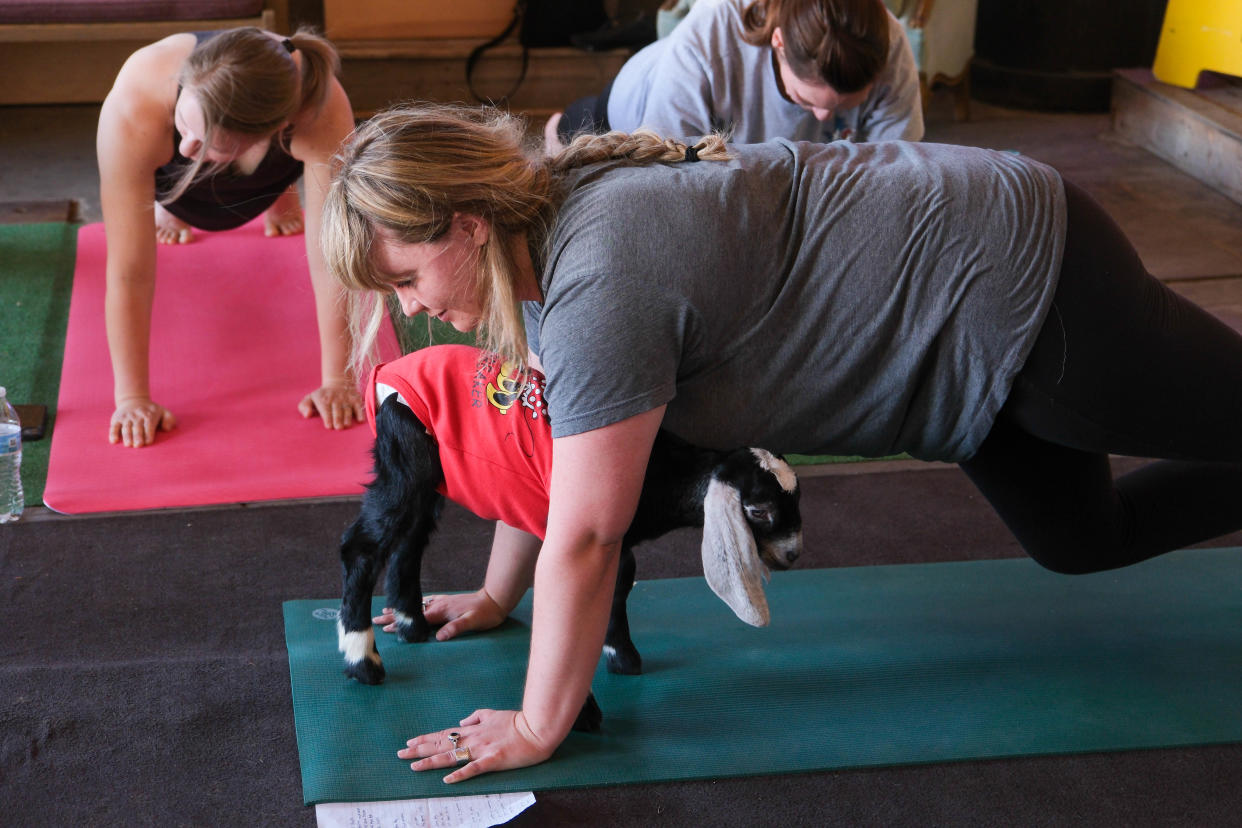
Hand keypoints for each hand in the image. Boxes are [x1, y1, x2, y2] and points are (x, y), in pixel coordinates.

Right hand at [110, 397, 177, 446]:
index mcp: (149, 415)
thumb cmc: (151, 411)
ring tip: (128, 444)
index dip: (148, 433)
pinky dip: (113, 433)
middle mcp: (136, 416)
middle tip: (138, 445)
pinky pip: (114, 426)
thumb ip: (170, 419)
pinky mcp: (116, 419)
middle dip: (138, 436)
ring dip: (127, 436)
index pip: (149, 425)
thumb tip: (167, 428)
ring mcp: (126, 417)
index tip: (148, 442)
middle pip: (137, 427)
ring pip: (126, 427)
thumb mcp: (163, 411)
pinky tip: (113, 441)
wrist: (133, 399)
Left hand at [297, 382, 364, 429]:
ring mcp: (347, 399)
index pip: (325, 409)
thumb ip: (304, 406)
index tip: (329, 426)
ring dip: (347, 417)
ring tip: (346, 425)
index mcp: (323, 399)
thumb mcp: (310, 398)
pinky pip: (359, 406)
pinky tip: (360, 419)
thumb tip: (307, 415)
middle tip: (338, 427)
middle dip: (338, 418)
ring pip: (347, 409)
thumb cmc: (322, 396)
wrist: (338, 382)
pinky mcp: (356, 399)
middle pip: (337, 410)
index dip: (327, 417)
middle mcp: (336, 399)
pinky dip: (360, 412)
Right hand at [373, 589, 508, 640]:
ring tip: (386, 611)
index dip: (399, 624)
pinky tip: (412, 605)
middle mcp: (438, 605)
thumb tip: (439, 637)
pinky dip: (415, 604)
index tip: (383, 628)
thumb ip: (455, 628)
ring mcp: (442, 601)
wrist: (495, 599)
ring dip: (401, 610)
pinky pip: (426, 601)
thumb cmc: (485, 613)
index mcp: (440, 612)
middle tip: (375, 620)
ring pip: (416, 606)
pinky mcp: (447, 600)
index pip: (415, 620)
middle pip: (411, 612)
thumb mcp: (472, 622)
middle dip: (393, 616)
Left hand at [398, 709, 555, 782]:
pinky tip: (446, 780)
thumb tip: (462, 721)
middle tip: (400, 754)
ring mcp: (482, 750)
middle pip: (442, 744)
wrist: (537, 729)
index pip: (444, 734)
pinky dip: (459, 774)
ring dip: (431, 762)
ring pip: (452, 756)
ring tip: (414, 767)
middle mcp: (474, 739)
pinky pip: (473, 769)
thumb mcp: (494, 713)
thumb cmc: (518, 722)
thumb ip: (477, 716)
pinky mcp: (493, 760)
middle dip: (420, 750)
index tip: (410, 742)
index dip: (426, 739)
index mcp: (474, 729)